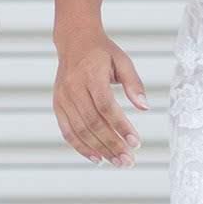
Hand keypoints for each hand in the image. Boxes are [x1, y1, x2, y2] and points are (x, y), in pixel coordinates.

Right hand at [52, 27, 145, 166]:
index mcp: (91, 74)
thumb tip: (144, 107)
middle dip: (112, 144)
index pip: (106, 106)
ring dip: (99, 149)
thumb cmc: (102, 52)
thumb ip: (134, 84)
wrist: (74, 41)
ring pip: (80, 130)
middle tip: (128, 160)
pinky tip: (97, 158)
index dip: (121, 126)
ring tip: (117, 162)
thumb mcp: (123, 60)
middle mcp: (74, 87)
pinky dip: (81, 147)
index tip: (136, 142)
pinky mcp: (58, 105)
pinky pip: (67, 131)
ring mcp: (63, 97)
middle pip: (93, 122)